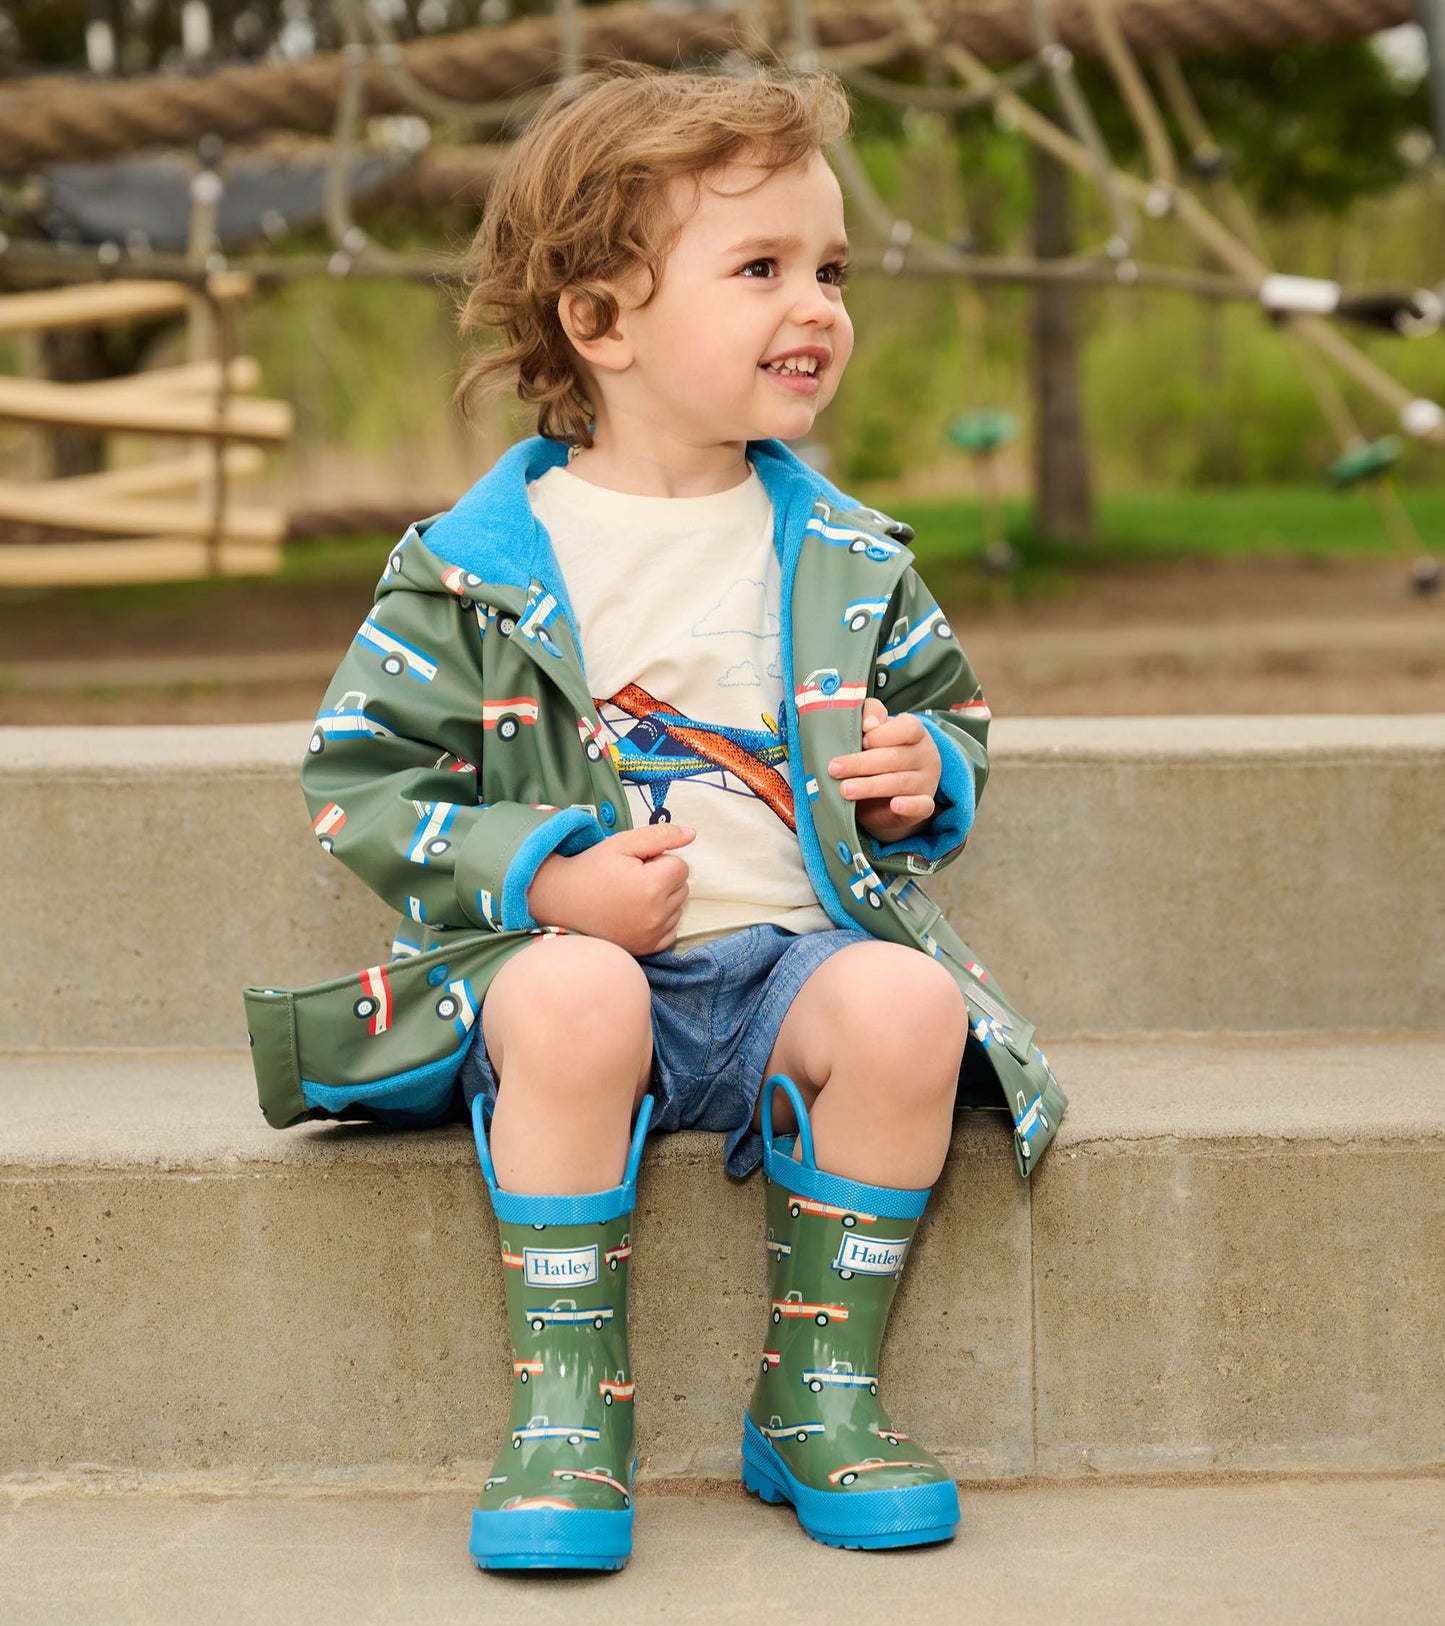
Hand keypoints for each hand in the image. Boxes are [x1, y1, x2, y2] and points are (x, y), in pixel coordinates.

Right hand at [527, 823, 694, 955]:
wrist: (560, 903)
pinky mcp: (646, 949)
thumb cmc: (590, 870)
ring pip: (678, 907)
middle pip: (682, 887)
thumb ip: (660, 835)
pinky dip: (659, 920)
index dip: (658, 860)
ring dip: (662, 899)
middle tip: (630, 880)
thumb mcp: (622, 844)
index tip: (635, 865)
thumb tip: (691, 834)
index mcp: (652, 887)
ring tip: (630, 897)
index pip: (681, 866)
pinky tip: (634, 913)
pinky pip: (671, 929)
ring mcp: (651, 936)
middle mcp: (655, 915)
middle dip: (662, 879)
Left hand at [827, 698, 940, 844]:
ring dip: (871, 786)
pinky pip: (923, 806)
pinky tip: (895, 805)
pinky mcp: (924, 804)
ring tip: (846, 790)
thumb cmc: (880, 752)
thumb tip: (868, 724)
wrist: (890, 791)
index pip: (907, 728)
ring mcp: (926, 781)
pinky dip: (910, 806)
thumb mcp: (875, 730)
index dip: (882, 734)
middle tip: (835, 768)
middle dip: (862, 763)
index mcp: (916, 732)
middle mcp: (925, 755)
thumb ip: (871, 714)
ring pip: (901, 782)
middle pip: (896, 757)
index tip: (861, 739)